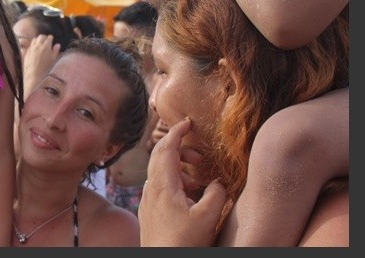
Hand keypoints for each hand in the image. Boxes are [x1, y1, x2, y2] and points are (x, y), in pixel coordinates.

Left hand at [22, 34, 60, 97]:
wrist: (34, 76)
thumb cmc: (46, 69)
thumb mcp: (54, 60)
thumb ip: (55, 51)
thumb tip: (57, 45)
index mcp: (46, 47)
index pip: (49, 38)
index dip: (51, 38)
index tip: (51, 39)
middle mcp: (38, 46)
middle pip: (41, 37)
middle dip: (44, 37)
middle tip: (46, 40)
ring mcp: (31, 48)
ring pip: (34, 39)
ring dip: (38, 40)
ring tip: (40, 43)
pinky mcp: (27, 52)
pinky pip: (30, 45)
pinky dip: (33, 45)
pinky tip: (35, 48)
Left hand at [138, 118, 226, 245]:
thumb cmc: (183, 242)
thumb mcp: (208, 217)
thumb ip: (216, 193)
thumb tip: (217, 182)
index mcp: (162, 185)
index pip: (166, 148)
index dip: (177, 132)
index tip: (187, 121)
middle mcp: (150, 189)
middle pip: (160, 157)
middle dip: (180, 149)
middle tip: (199, 156)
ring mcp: (147, 201)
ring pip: (160, 174)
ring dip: (179, 170)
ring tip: (198, 183)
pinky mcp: (149, 212)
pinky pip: (160, 188)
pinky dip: (174, 184)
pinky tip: (188, 198)